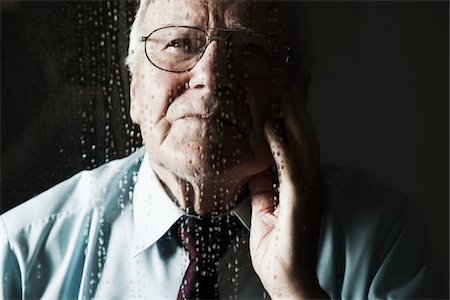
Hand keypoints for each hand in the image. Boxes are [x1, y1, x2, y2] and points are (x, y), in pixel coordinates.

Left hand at [248, 85, 328, 298]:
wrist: (288, 281)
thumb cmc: (277, 248)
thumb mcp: (264, 209)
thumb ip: (262, 185)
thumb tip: (254, 164)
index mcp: (304, 184)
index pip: (299, 144)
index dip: (292, 118)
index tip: (282, 92)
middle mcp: (312, 183)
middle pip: (305, 138)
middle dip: (296, 108)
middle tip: (287, 79)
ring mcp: (310, 192)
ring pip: (302, 146)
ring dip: (291, 117)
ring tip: (281, 90)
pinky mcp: (301, 203)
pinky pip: (289, 167)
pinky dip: (280, 145)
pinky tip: (270, 126)